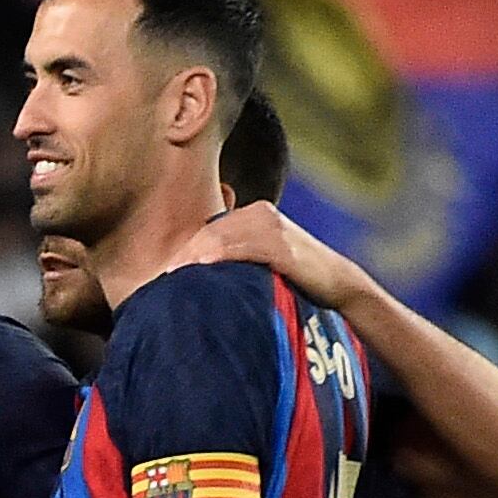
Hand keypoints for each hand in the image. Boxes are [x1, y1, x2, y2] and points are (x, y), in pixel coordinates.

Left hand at [180, 199, 359, 308]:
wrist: (336, 284)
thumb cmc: (292, 276)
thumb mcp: (259, 259)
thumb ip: (234, 256)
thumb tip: (197, 274)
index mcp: (251, 214)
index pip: (207, 229)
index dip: (185, 249)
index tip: (164, 271)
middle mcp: (260, 213)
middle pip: (209, 232)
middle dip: (184, 253)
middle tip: (161, 276)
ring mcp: (272, 226)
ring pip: (222, 237)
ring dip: (195, 256)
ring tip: (173, 275)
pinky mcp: (282, 245)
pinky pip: (245, 247)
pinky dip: (222, 254)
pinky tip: (203, 266)